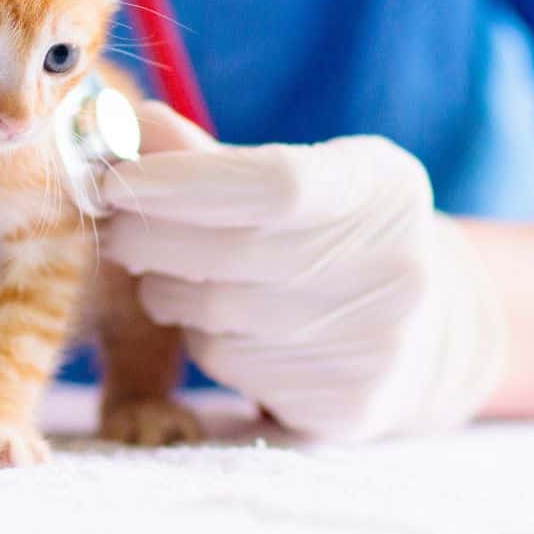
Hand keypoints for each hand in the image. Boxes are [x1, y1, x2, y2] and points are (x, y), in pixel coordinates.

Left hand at [101, 104, 506, 441]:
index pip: (270, 183)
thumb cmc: (329, 234)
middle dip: (149, 237)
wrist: (423, 333)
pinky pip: (230, 366)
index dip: (178, 181)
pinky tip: (221, 323)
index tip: (111, 180)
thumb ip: (208, 156)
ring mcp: (376, 347)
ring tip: (176, 272)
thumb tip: (123, 127)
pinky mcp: (346, 406)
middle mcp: (395, 269)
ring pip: (216, 316)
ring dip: (169, 290)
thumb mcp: (297, 176)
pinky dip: (203, 339)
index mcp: (384, 189)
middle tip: (117, 227)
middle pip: (230, 254)